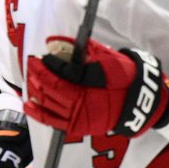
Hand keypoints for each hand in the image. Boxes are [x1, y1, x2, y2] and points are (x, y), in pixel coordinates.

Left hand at [24, 38, 168, 139]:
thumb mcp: (106, 58)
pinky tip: (29, 103)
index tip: (43, 56)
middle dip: (39, 75)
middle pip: (53, 89)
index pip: (65, 74)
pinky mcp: (78, 127)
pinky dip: (38, 113)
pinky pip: (53, 121)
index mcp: (93, 84)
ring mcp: (80, 117)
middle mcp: (85, 102)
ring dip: (36, 90)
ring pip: (50, 104)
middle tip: (32, 63)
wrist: (139, 102)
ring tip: (31, 78)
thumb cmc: (124, 76)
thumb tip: (57, 40)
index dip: (51, 65)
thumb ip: (82, 49)